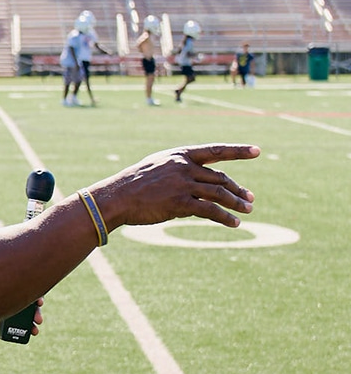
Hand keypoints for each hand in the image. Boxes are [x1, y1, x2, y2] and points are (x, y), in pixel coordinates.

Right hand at [95, 144, 258, 229]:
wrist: (115, 198)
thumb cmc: (133, 184)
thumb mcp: (156, 167)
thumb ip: (179, 170)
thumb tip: (198, 182)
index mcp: (179, 155)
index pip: (215, 151)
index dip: (238, 151)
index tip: (257, 151)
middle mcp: (184, 167)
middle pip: (219, 177)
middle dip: (237, 189)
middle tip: (250, 199)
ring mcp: (183, 184)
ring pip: (219, 193)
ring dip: (236, 203)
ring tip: (247, 210)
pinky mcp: (180, 203)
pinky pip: (210, 210)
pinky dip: (225, 217)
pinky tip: (234, 223)